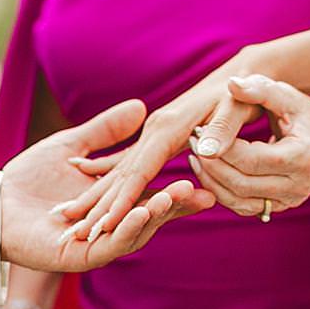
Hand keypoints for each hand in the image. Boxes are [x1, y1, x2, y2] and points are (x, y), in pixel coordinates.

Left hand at [0, 99, 213, 272]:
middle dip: (177, 206)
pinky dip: (127, 229)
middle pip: (152, 217)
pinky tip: (141, 211)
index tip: (206, 177)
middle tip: (205, 192)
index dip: (179, 191)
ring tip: (176, 197)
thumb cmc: (29, 177)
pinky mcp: (78, 256)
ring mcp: (96, 244)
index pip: (153, 196)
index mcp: (112, 204)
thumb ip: (105, 131)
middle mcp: (110, 227)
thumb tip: (141, 108)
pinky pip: (110, 246)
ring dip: (157, 216)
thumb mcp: (73, 146)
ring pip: (135, 232)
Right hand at [57, 51, 263, 243]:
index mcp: (169, 128)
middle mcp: (155, 131)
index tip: (104, 225)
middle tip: (75, 233)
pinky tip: (83, 182)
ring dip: (94, 193)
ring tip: (67, 217)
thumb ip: (222, 131)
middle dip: (98, 204)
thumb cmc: (242, 96)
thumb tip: (208, 152)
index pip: (139, 171)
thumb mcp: (236, 109)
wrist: (242, 75)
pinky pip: (126, 159)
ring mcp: (153, 132)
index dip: (122, 200)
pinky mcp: (155, 135)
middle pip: (122, 173)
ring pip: (119, 168)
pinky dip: (105, 175)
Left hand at [184, 77, 309, 217]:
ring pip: (238, 199)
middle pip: (242, 183)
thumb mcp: (282, 93)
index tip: (199, 129)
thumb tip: (232, 84)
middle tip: (191, 140)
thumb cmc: (298, 111)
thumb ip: (258, 88)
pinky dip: (219, 189)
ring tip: (195, 153)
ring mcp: (289, 201)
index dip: (222, 146)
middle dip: (212, 163)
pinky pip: (240, 206)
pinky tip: (208, 167)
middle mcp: (301, 186)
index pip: (252, 159)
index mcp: (305, 156)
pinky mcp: (276, 208)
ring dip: (210, 178)